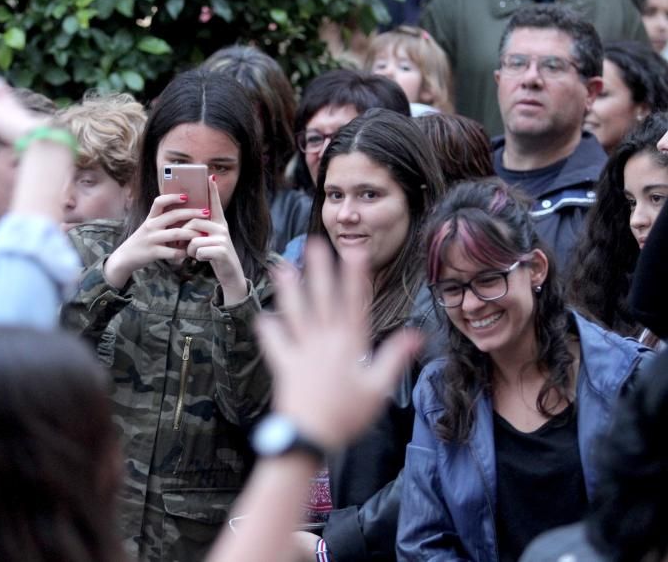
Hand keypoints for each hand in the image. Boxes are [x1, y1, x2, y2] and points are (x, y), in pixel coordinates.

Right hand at [103, 193, 204, 287]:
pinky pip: (171, 252)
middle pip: (173, 215)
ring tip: (202, 234)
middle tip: (206, 212)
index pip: (159, 202)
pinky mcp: (153, 252)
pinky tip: (190, 253)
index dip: (172, 197)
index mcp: (151, 218)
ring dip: (191, 233)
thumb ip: (163, 220)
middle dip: (191, 213)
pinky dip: (182, 252)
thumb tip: (184, 212)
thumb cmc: (144, 240)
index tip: (186, 196)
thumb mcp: (150, 226)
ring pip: (175, 234)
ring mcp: (151, 239)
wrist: (125, 257)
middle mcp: (151, 226)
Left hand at [182, 176, 246, 301]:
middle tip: (183, 245)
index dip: (212, 190)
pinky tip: (204, 260)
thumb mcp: (208, 240)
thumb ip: (199, 230)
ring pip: (194, 238)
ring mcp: (223, 238)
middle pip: (193, 222)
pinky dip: (196, 257)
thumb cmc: (214, 256)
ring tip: (196, 254)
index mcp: (219, 223)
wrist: (230, 275)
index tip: (209, 176)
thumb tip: (183, 222)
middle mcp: (222, 227)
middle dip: (184, 235)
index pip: (214, 204)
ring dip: (190, 249)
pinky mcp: (222, 250)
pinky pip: (198, 250)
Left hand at [256, 239, 420, 449]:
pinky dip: (268, 330)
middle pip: (322, 300)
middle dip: (320, 270)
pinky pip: (274, 343)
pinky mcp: (283, 364)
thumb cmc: (347, 416)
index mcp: (349, 345)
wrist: (310, 436)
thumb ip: (395, 358)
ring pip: (295, 313)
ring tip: (282, 267)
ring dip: (289, 289)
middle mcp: (324, 341)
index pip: (354, 304)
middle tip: (314, 244)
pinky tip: (263, 316)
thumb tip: (416, 334)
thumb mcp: (379, 390)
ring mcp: (301, 351)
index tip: (353, 253)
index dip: (354, 277)